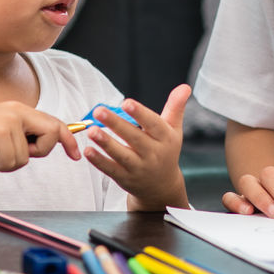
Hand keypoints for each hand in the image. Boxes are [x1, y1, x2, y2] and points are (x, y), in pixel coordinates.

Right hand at [0, 102, 79, 171]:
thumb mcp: (2, 129)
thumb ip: (22, 135)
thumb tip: (43, 147)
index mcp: (21, 110)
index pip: (55, 122)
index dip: (69, 139)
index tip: (76, 155)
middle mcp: (18, 111)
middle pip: (52, 134)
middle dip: (39, 151)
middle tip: (12, 154)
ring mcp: (10, 121)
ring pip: (26, 157)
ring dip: (7, 163)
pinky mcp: (0, 133)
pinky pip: (11, 161)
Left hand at [84, 84, 190, 210]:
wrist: (162, 187)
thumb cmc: (166, 151)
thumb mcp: (174, 130)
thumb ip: (176, 107)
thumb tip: (185, 86)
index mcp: (165, 138)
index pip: (153, 124)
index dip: (140, 113)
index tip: (126, 102)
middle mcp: (153, 154)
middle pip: (134, 138)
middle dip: (116, 124)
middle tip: (99, 111)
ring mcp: (138, 168)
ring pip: (121, 155)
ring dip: (106, 143)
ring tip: (92, 131)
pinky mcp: (125, 178)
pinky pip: (111, 169)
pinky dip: (99, 161)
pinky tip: (88, 150)